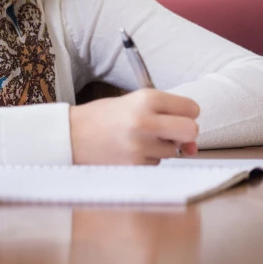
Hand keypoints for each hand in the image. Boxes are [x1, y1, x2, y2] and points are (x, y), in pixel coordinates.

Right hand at [69, 88, 199, 164]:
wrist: (70, 136)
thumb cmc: (101, 118)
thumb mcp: (131, 103)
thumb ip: (165, 115)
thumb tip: (192, 146)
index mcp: (146, 99)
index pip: (192, 108)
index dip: (185, 113)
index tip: (174, 116)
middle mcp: (146, 121)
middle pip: (191, 130)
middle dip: (184, 134)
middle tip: (167, 132)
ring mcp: (141, 146)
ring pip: (174, 150)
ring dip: (161, 147)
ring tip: (135, 139)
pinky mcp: (136, 165)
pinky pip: (158, 163)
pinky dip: (148, 159)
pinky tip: (129, 151)